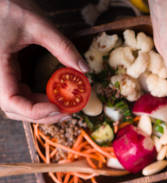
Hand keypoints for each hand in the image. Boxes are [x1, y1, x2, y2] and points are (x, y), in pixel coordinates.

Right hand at [0, 0, 87, 122]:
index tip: (59, 108)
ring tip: (66, 106)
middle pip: (14, 109)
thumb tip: (84, 69)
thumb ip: (62, 46)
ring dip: (42, 110)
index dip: (35, 111)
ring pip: (17, 105)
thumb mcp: (37, 24)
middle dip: (43, 114)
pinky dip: (37, 100)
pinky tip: (56, 97)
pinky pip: (19, 95)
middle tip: (70, 111)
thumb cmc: (8, 6)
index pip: (11, 101)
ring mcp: (0, 77)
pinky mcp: (6, 74)